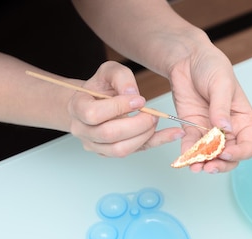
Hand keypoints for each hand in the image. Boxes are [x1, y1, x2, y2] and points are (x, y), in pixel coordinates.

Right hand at [67, 61, 184, 156]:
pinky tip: (173, 134)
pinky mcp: (112, 153)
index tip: (139, 100)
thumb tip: (132, 95)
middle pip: (109, 135)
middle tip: (152, 114)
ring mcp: (96, 145)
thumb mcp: (109, 72)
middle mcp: (82, 130)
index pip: (94, 114)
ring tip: (156, 120)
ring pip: (120, 149)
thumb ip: (121, 77)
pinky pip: (136, 152)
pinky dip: (157, 142)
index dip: (118, 108)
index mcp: (77, 108)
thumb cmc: (101, 87)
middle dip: (136, 124)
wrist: (94, 102)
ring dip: (144, 136)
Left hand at [168, 42, 251, 172]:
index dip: (239, 153)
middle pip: (231, 156)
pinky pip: (192, 147)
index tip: (226, 153)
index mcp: (243, 120)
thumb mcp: (221, 84)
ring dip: (204, 164)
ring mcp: (210, 131)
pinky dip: (188, 155)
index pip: (248, 145)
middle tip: (210, 166)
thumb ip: (221, 107)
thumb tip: (224, 128)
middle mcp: (229, 129)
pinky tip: (184, 159)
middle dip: (221, 164)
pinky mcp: (193, 130)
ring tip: (195, 167)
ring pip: (211, 156)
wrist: (187, 60)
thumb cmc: (212, 67)